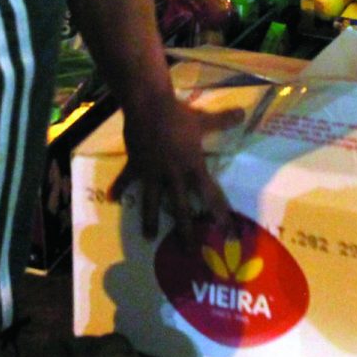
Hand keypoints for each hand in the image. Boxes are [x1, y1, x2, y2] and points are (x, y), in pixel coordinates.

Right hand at [111, 92, 232, 241]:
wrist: (148, 104)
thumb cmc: (178, 114)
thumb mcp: (203, 119)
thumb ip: (223, 121)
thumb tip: (243, 113)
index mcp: (192, 166)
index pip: (209, 194)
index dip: (219, 213)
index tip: (226, 233)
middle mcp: (173, 175)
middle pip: (180, 208)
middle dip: (185, 231)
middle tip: (188, 252)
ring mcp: (152, 172)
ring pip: (151, 202)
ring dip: (150, 220)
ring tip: (149, 237)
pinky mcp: (135, 165)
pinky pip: (126, 179)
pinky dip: (119, 187)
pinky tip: (112, 199)